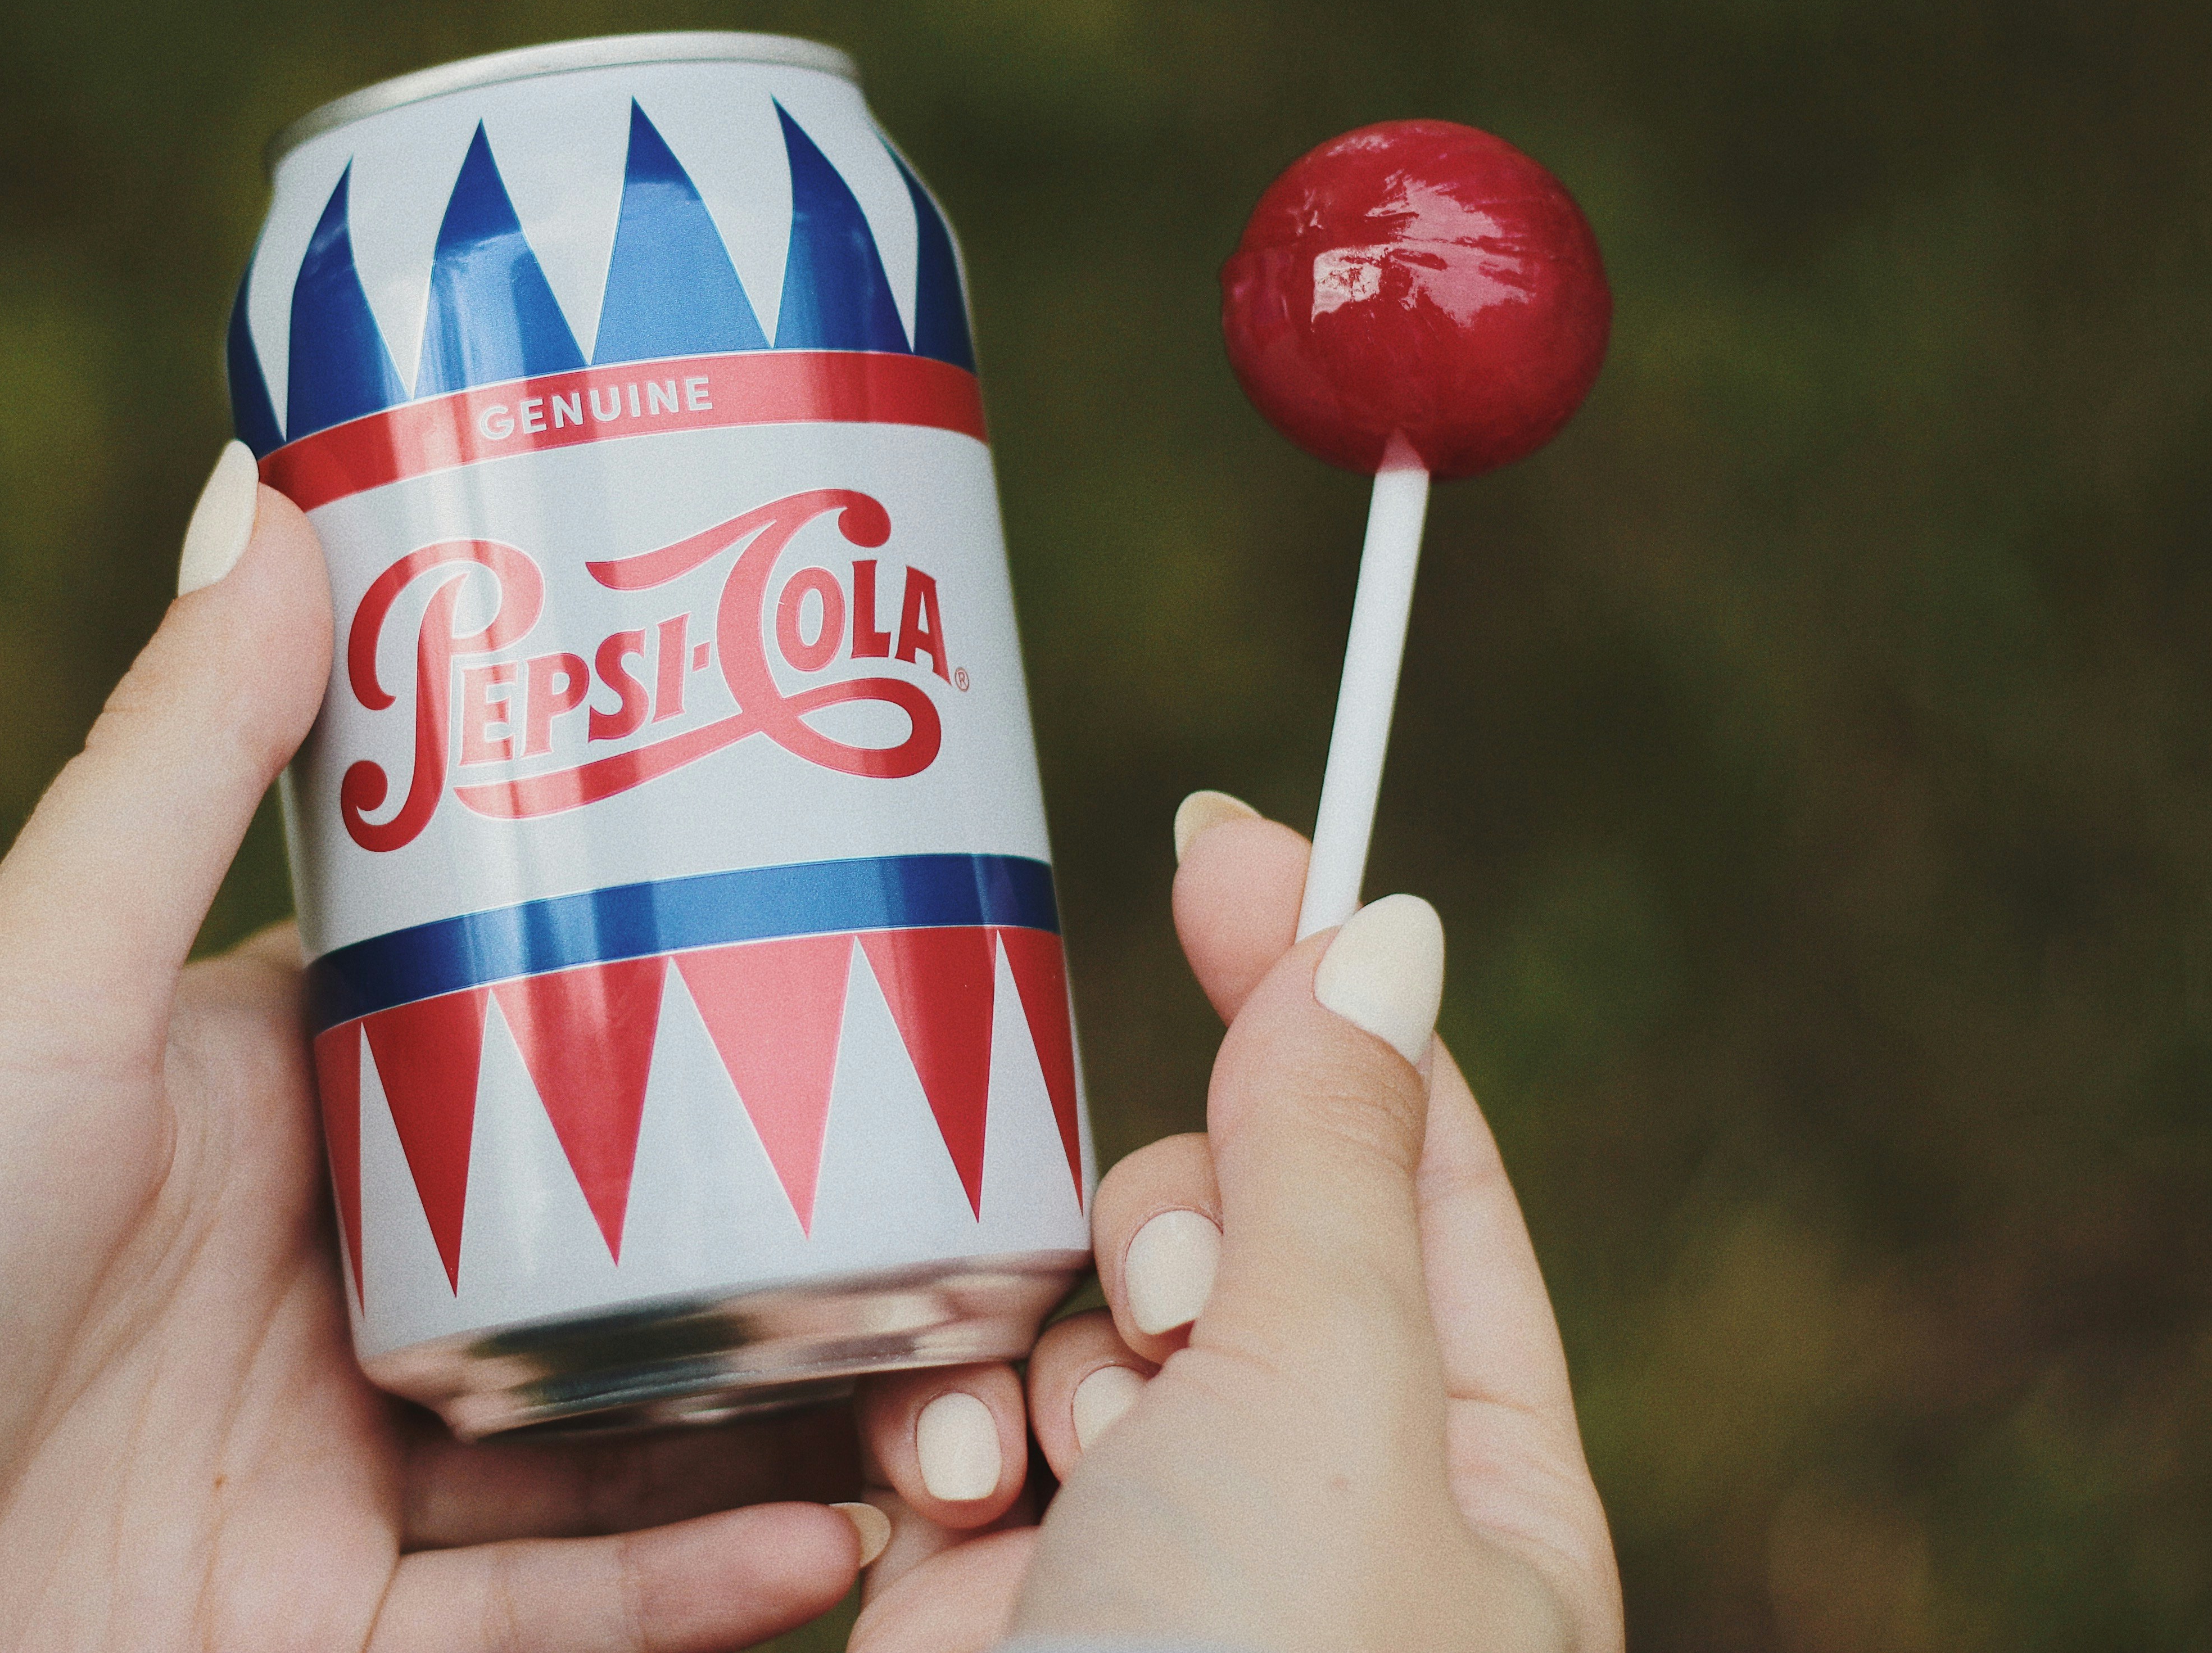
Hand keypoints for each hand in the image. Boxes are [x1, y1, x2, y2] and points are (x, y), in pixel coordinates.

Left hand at [0, 449, 868, 1651]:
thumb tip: (273, 480)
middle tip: (945, 1187)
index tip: (836, 934)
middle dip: (771, 1230)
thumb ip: (177, 751)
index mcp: (277, 1108)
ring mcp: (336, 1460)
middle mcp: (324, 1279)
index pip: (512, 1029)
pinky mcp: (327, 1625)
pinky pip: (548, 1616)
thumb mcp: (53, 968)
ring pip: (613, 1441)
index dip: (666, 987)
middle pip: (600, 1244)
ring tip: (934, 1387)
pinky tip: (817, 1549)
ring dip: (776, 1425)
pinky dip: (686, 1590)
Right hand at [840, 798, 1620, 1651]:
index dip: (1327, 994)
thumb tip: (1389, 929)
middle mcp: (1309, 1499)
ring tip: (1040, 1469)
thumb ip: (1330, 1157)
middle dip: (1160, 1232)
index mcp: (1471, 1477)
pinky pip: (957, 1406)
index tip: (1235, 834)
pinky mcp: (985, 1585)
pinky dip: (940, 1428)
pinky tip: (942, 1504)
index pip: (1413, 1162)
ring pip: (1070, 1305)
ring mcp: (1142, 1544)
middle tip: (1157, 1325)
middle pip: (1220, 1219)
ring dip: (1043, 1349)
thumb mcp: (1331, 1400)